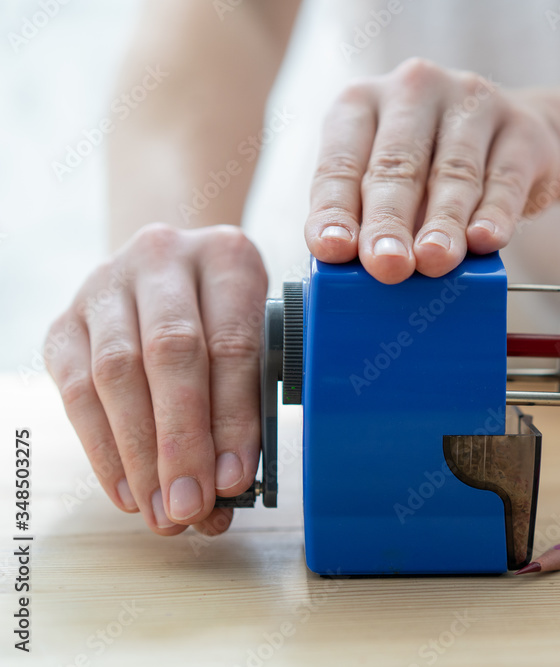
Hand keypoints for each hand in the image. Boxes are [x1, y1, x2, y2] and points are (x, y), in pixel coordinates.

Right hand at [45, 224, 267, 535]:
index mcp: (228, 257)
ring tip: (161, 511)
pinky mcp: (65, 322)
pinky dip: (103, 449)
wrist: (172, 269)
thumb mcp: (260, 335)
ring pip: (116, 373)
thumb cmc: (228, 317)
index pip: (231, 342)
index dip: (233, 418)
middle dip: (181, 442)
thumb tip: (230, 485)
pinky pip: (76, 391)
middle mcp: (163, 259)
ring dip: (139, 455)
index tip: (235, 480)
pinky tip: (127, 491)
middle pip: (169, 354)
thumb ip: (249, 400)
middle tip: (191, 506)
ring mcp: (106, 285)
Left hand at [304, 58, 559, 283]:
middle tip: (386, 265)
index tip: (333, 250)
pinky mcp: (522, 130)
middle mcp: (413, 91)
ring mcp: (471, 103)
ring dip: (443, 223)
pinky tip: (486, 240)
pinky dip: (496, 213)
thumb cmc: (431, 171)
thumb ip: (370, 223)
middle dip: (389, 221)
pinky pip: (506, 177)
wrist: (514, 142)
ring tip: (434, 260)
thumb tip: (363, 274)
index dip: (335, 209)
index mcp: (361, 103)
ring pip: (454, 173)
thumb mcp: (390, 186)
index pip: (341, 162)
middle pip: (397, 165)